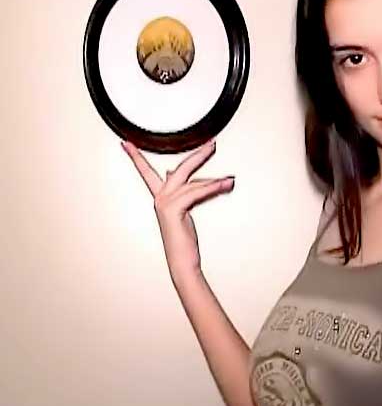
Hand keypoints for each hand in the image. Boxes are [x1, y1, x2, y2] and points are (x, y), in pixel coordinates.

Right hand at [121, 138, 234, 276]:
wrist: (182, 262)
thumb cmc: (183, 241)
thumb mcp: (181, 212)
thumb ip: (180, 192)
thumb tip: (173, 171)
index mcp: (161, 198)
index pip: (147, 173)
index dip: (137, 157)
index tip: (127, 144)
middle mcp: (161, 199)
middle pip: (179, 170)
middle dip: (198, 155)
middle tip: (212, 144)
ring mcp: (165, 204)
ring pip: (192, 182)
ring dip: (215, 181)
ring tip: (230, 179)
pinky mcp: (174, 210)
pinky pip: (196, 193)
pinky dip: (212, 189)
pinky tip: (225, 185)